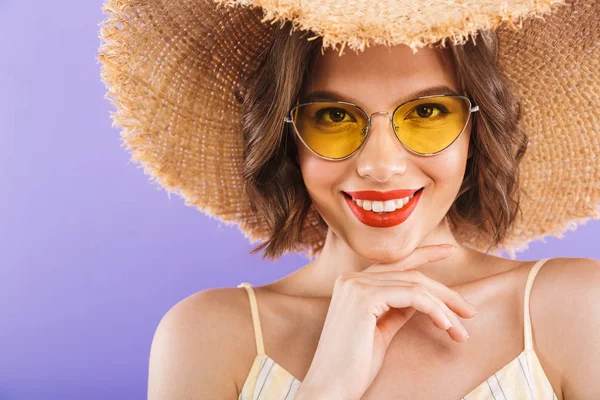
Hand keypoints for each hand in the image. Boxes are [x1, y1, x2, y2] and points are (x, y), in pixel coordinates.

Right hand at [295, 244, 477, 399]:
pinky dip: (434, 310)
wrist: (331, 387)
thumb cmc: (353, 365)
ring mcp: (356, 286)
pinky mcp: (364, 298)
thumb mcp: (380, 330)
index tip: (450, 251)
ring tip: (461, 331)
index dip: (425, 254)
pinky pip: (412, 296)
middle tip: (470, 312)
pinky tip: (447, 326)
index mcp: (352, 283)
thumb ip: (396, 309)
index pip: (396, 264)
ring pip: (415, 285)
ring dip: (445, 308)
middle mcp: (351, 278)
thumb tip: (421, 299)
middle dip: (445, 292)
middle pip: (411, 273)